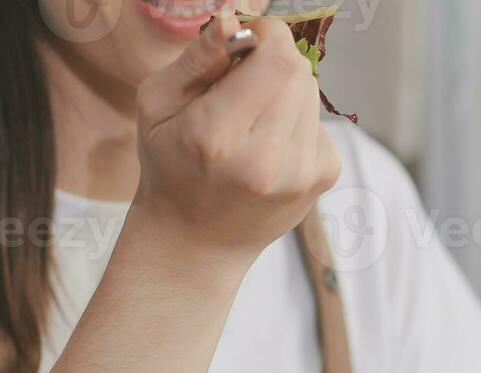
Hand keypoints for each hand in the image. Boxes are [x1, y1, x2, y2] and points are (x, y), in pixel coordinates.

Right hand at [131, 13, 341, 264]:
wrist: (196, 241)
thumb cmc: (170, 166)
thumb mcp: (159, 105)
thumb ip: (198, 58)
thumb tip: (233, 19)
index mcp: (217, 135)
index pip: (277, 58)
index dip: (267, 36)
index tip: (246, 42)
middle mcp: (265, 159)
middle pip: (299, 72)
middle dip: (274, 61)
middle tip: (242, 81)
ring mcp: (299, 174)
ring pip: (310, 94)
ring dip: (284, 91)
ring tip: (252, 119)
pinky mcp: (321, 179)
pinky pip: (319, 122)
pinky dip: (297, 122)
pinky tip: (269, 145)